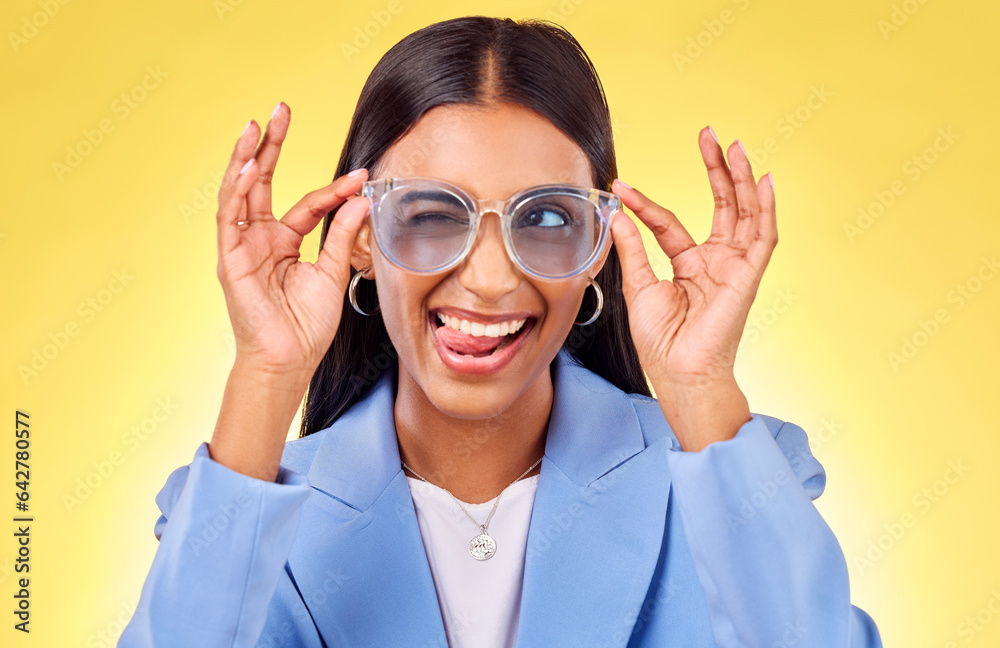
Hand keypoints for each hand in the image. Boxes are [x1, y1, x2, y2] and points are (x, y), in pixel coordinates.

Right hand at [215, 102, 369, 378]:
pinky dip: (238, 191)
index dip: (335, 189)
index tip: (361, 175)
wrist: (290, 359)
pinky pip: (230, 218)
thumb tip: (360, 198)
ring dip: (247, 157)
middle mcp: (259, 239)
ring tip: (257, 125)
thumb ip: (342, 234)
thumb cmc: (307, 325)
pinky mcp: (230, 259)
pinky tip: (250, 166)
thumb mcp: (332, 272)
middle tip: (281, 109)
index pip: (308, 203)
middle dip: (271, 145)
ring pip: (239, 192)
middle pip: (262, 182)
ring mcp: (242, 247)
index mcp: (283, 242)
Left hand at [609, 127, 775, 449]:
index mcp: (690, 265)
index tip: (621, 186)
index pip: (670, 223)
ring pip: (745, 213)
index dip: (646, 204)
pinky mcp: (748, 277)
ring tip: (733, 145)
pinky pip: (763, 237)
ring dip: (741, 178)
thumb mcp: (638, 287)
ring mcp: (734, 267)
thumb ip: (632, 249)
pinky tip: (764, 180)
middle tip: (707, 134)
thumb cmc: (661, 342)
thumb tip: (616, 215)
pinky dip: (766, 208)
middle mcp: (716, 262)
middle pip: (721, 205)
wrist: (678, 374)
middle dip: (715, 169)